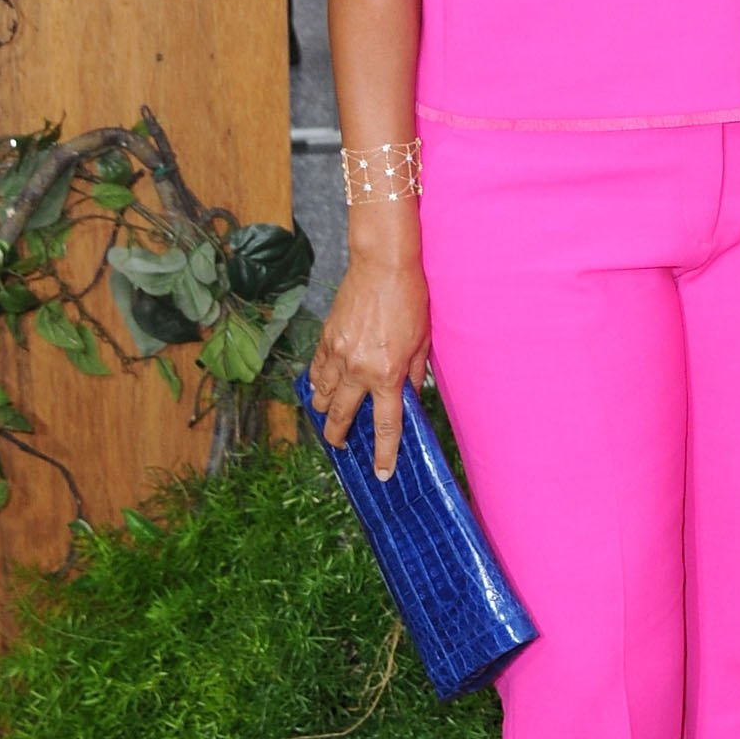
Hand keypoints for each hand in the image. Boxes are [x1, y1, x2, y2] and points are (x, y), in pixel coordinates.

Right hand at [307, 257, 430, 479]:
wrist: (383, 265)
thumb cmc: (411, 301)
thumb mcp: (423, 342)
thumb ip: (414, 375)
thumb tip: (408, 397)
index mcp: (387, 375)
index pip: (385, 425)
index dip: (383, 453)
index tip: (381, 473)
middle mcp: (358, 370)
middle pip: (341, 417)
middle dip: (339, 438)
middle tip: (342, 447)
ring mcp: (338, 355)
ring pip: (322, 396)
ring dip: (324, 411)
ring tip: (330, 417)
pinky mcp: (325, 338)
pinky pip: (316, 370)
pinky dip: (317, 383)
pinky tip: (322, 387)